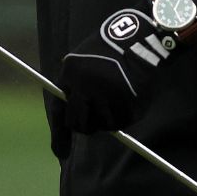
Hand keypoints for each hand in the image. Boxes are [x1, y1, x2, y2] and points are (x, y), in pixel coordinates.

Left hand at [57, 7, 179, 133]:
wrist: (137, 40)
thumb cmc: (106, 55)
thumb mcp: (80, 65)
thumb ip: (73, 91)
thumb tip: (72, 126)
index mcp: (70, 76)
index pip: (60, 112)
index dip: (59, 136)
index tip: (61, 154)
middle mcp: (86, 87)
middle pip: (81, 125)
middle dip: (87, 125)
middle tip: (94, 118)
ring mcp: (107, 95)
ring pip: (104, 126)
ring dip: (108, 118)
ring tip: (115, 96)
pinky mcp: (128, 101)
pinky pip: (122, 123)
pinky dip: (125, 116)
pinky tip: (128, 98)